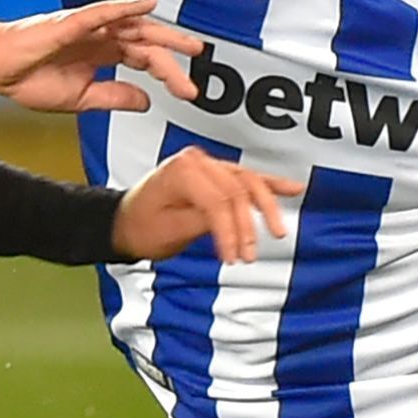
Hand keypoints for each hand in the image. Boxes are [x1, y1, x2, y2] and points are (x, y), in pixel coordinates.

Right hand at [0, 0, 201, 113]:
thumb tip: (146, 101)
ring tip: (185, 43)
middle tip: (199, 56)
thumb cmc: (29, 79)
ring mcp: (85, 28)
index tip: (188, 91)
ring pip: (130, 25)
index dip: (167, 72)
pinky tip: (145, 6)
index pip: (143, 58)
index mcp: (101, 54)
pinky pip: (100, 13)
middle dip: (173, 48)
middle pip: (144, 39)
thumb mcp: (83, 98)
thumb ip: (115, 97)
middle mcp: (99, 37)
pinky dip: (123, 8)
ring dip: (160, 32)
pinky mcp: (68, 24)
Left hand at [112, 152, 297, 264]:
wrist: (125, 223)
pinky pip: (246, 177)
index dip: (230, 232)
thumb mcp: (171, 230)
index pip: (219, 202)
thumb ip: (206, 223)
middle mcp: (196, 161)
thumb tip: (233, 226)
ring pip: (248, 183)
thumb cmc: (140, 227)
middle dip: (246, 227)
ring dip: (265, 208)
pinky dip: (270, 185)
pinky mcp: (215, 173)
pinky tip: (292, 188)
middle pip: (237, 191)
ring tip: (278, 230)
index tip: (233, 257)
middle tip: (249, 254)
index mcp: (182, 170)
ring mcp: (207, 164)